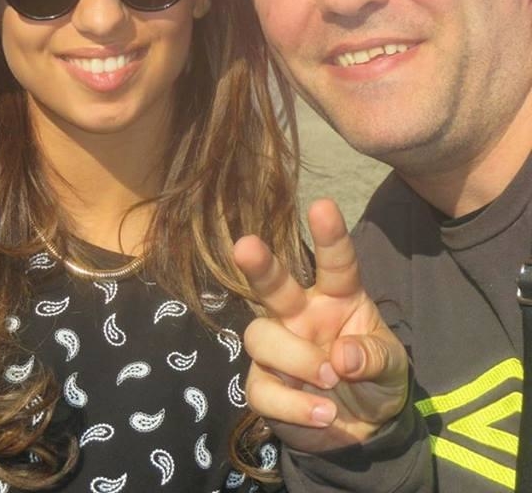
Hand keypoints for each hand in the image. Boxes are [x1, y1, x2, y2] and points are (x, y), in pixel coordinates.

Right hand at [234, 198, 407, 453]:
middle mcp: (300, 315)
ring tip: (330, 379)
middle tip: (245, 245)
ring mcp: (278, 349)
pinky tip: (323, 414)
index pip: (334, 262)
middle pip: (273, 285)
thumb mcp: (392, 366)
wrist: (363, 431)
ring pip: (262, 337)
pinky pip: (262, 389)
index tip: (322, 205)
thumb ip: (374, 356)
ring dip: (297, 359)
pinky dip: (294, 405)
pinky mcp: (263, 386)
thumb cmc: (374, 377)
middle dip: (259, 264)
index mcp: (337, 297)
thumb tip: (343, 356)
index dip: (329, 235)